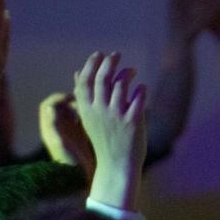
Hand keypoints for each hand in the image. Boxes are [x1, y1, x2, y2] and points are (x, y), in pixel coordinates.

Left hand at [39, 92, 96, 176]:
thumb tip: (51, 107)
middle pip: (61, 106)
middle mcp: (58, 128)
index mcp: (50, 129)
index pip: (49, 105)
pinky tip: (97, 119)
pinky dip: (88, 116)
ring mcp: (69, 132)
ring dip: (81, 107)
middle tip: (86, 103)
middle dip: (72, 101)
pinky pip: (81, 120)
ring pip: (72, 112)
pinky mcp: (80, 137)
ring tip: (92, 110)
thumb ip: (54, 126)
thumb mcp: (60, 144)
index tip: (73, 99)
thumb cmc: (69, 163)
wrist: (80, 179)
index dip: (59, 98)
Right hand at [72, 52, 146, 206]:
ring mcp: (116, 115)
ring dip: (127, 73)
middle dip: (110, 62)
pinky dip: (140, 89)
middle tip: (116, 55)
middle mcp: (99, 110)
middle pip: (103, 78)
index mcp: (86, 109)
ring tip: (132, 71)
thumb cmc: (103, 139)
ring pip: (121, 85)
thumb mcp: (88, 118)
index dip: (92, 64)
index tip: (99, 54)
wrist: (116, 165)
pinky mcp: (133, 121)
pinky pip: (138, 97)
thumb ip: (84, 96)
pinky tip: (141, 87)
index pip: (85, 80)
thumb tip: (77, 72)